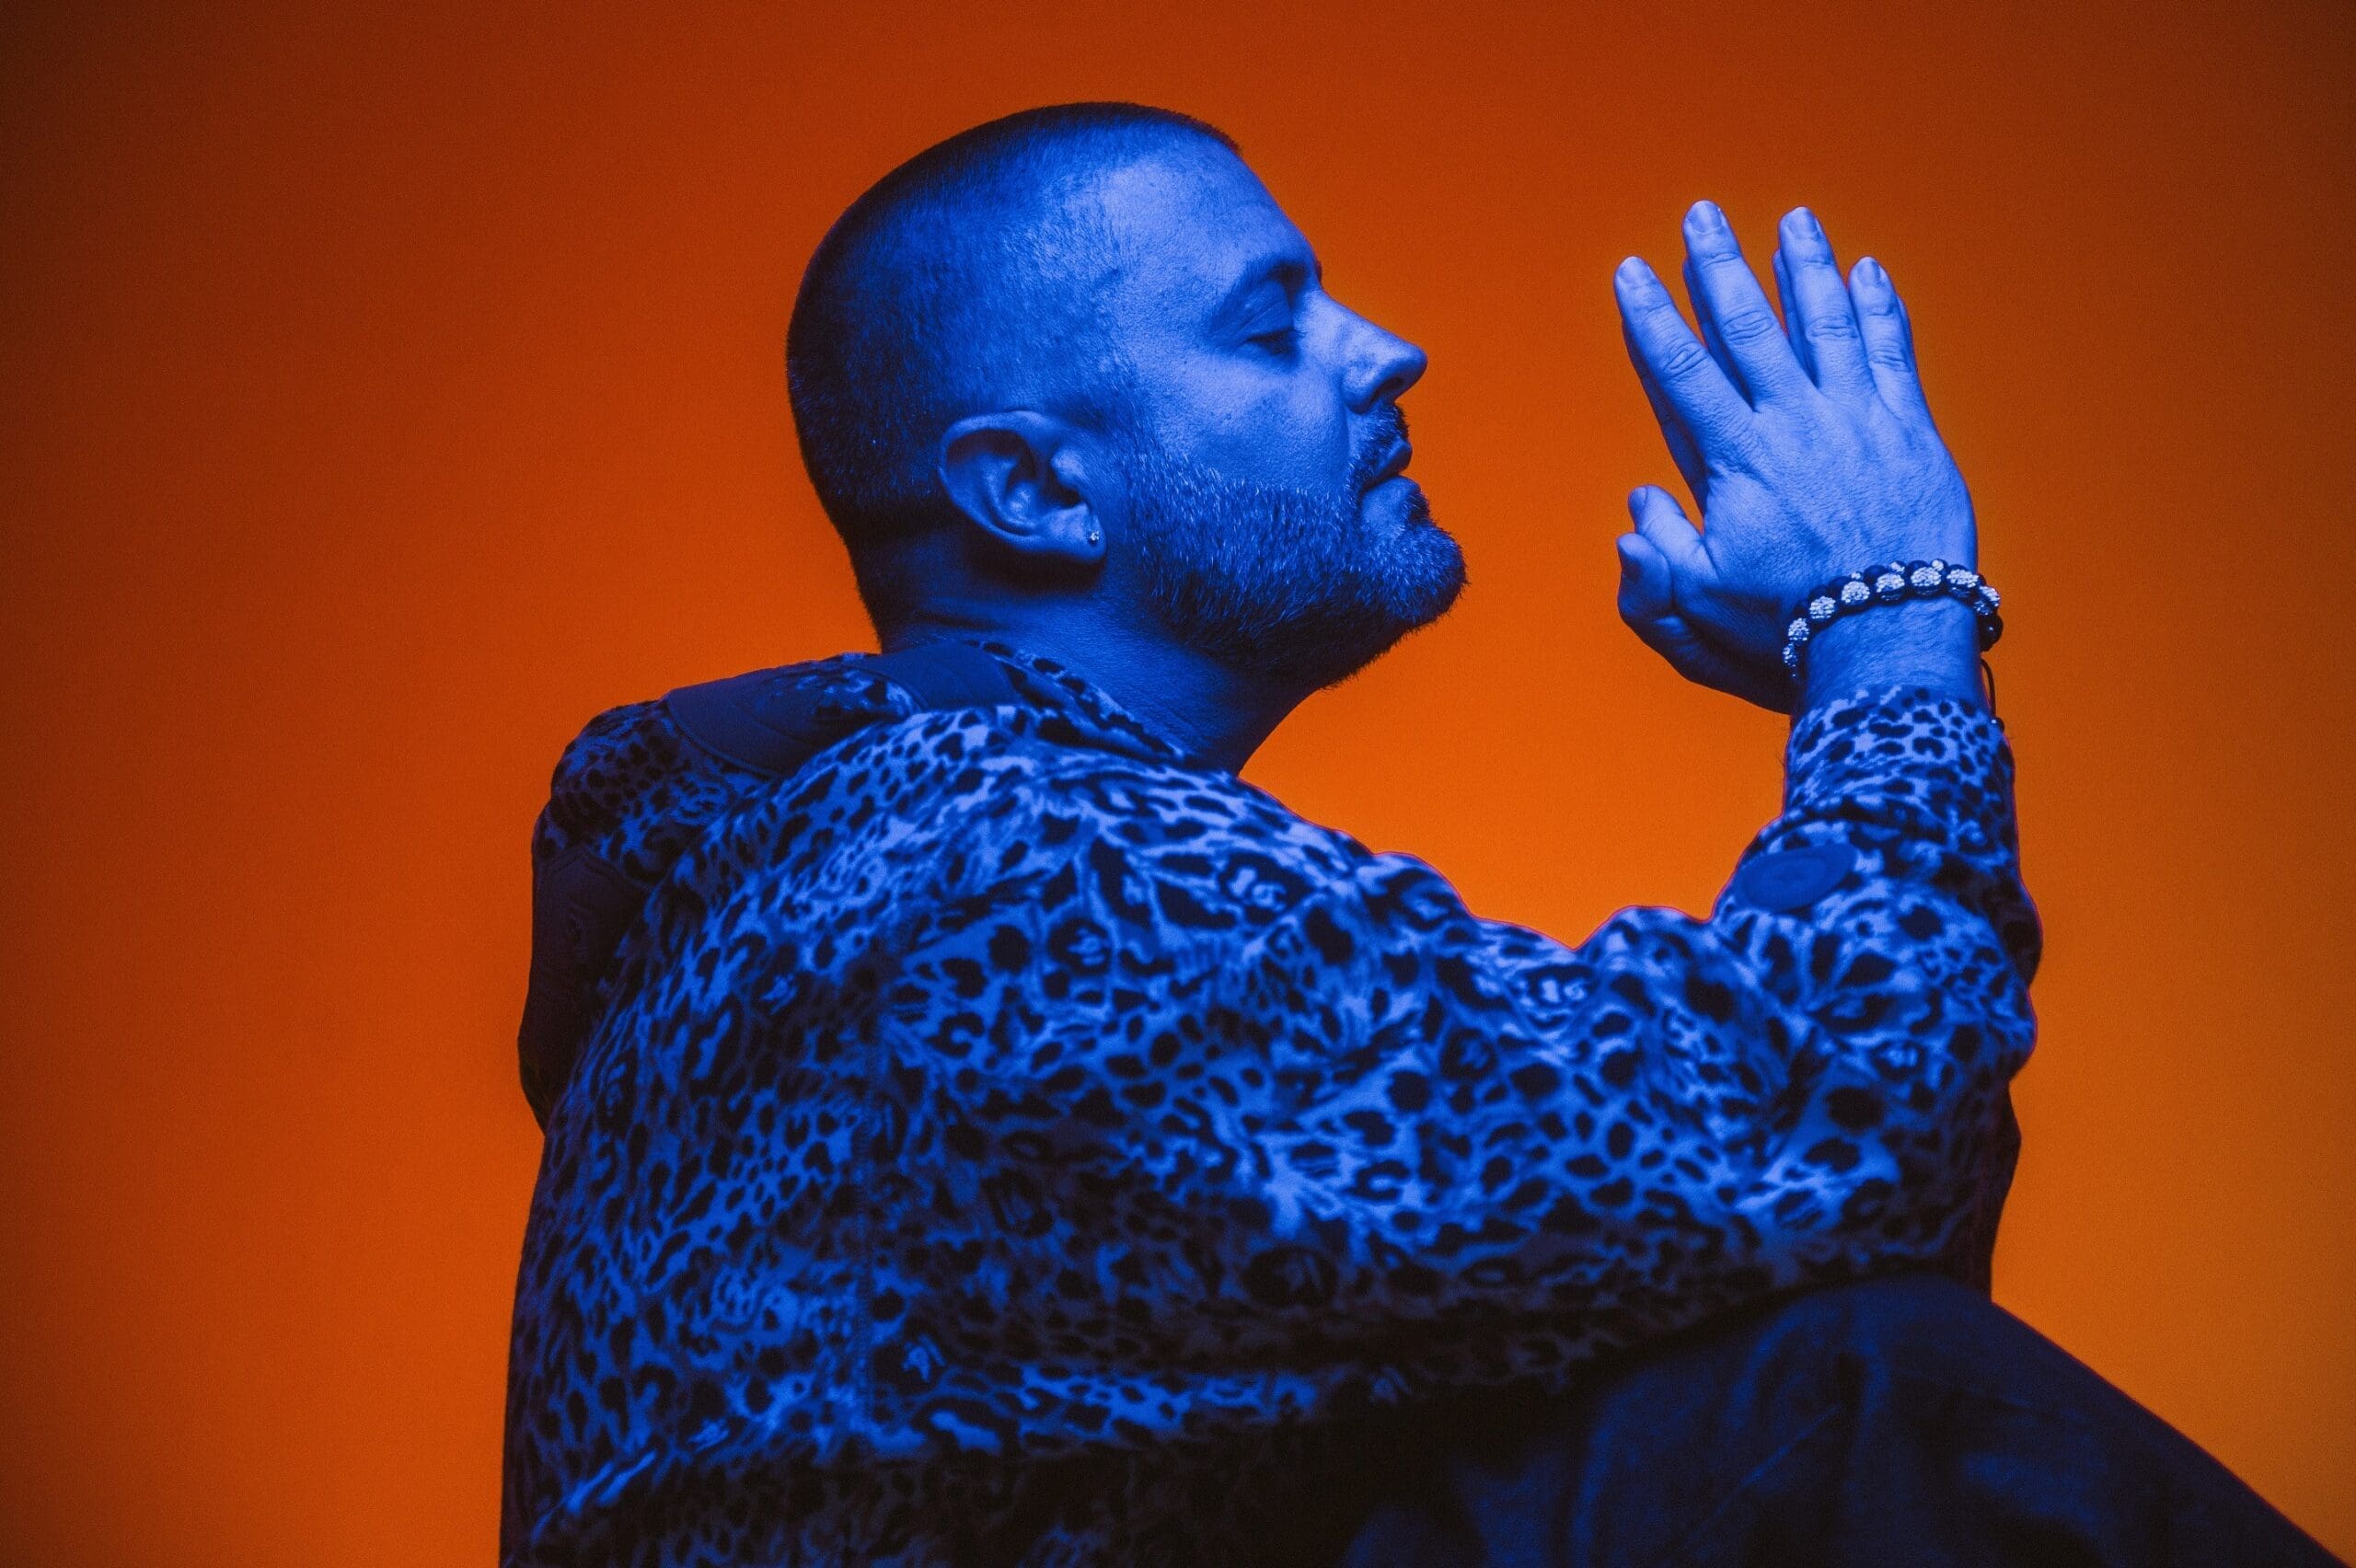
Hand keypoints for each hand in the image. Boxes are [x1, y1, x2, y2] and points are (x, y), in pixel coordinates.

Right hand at [1612, 202, 1977, 712]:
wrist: (1886, 636)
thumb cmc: (1785, 629)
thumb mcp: (1696, 609)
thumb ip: (1654, 557)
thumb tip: (1636, 505)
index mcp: (1737, 462)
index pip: (1683, 373)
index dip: (1653, 318)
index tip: (1632, 271)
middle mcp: (1794, 426)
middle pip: (1750, 329)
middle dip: (1721, 266)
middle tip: (1702, 215)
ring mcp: (1855, 422)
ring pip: (1825, 325)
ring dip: (1805, 268)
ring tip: (1793, 221)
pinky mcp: (1909, 432)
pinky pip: (1890, 354)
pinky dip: (1879, 309)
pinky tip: (1867, 272)